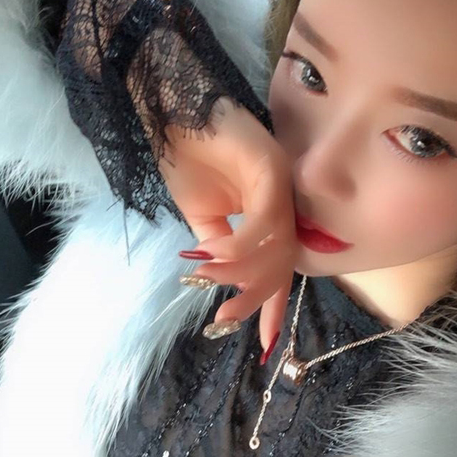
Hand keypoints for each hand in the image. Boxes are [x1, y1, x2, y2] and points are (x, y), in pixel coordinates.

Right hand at [158, 98, 299, 354]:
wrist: (172, 111)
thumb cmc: (186, 157)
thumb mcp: (202, 217)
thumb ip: (219, 248)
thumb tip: (224, 280)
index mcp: (269, 217)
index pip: (278, 268)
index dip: (272, 306)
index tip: (264, 344)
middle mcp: (283, 205)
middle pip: (281, 264)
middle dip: (254, 299)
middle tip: (225, 318)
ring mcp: (282, 187)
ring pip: (274, 249)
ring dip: (238, 274)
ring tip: (208, 282)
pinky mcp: (272, 170)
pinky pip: (263, 223)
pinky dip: (238, 246)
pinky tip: (211, 256)